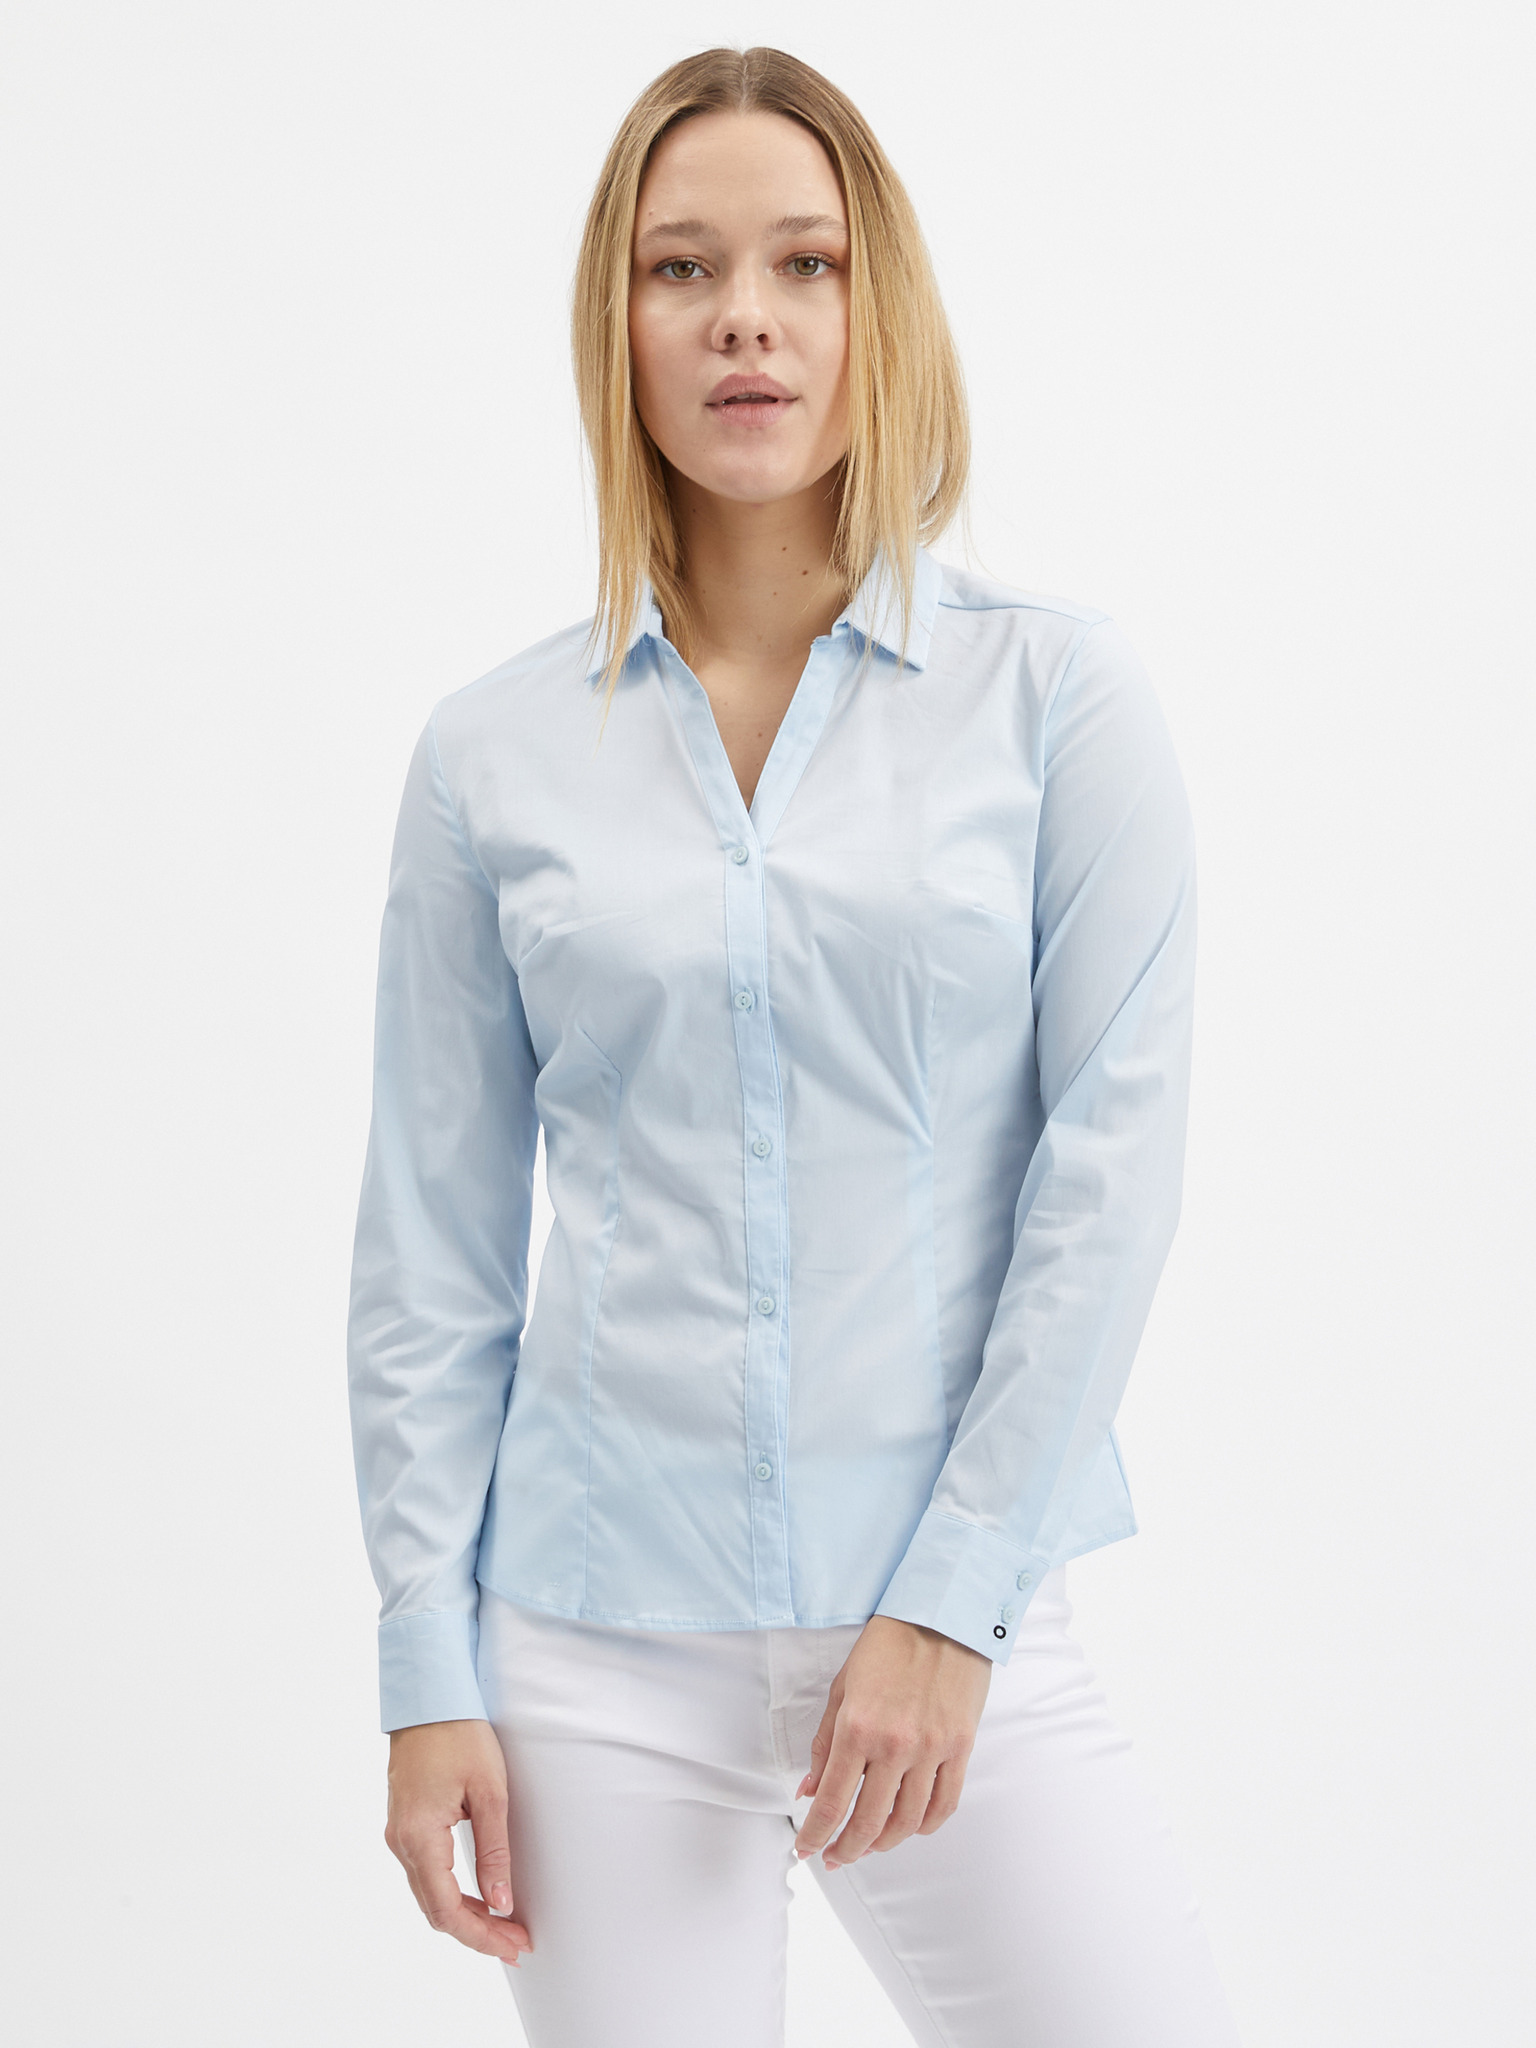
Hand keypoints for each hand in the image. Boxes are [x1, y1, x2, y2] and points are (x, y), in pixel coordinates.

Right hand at [385, 1719, 531, 1964]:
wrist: (429, 1695)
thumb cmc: (460, 1735)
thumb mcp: (489, 1792)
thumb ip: (494, 1851)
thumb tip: (501, 1903)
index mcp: (419, 1837)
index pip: (447, 1910)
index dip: (481, 1936)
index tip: (514, 1946)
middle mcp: (401, 1842)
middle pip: (436, 1910)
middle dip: (477, 1932)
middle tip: (517, 1942)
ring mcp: (399, 1833)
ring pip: (429, 1894)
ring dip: (465, 1915)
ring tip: (505, 1925)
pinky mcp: (404, 1823)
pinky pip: (426, 1873)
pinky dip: (452, 1892)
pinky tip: (479, 1895)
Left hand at [794, 1616, 990, 1869]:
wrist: (941, 1615)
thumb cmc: (887, 1646)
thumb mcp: (842, 1689)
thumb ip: (825, 1744)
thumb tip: (809, 1789)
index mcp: (858, 1728)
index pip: (831, 1801)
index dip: (815, 1834)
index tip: (806, 1849)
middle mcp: (894, 1745)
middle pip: (868, 1821)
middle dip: (846, 1848)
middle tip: (834, 1857)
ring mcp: (932, 1749)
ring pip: (907, 1821)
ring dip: (883, 1843)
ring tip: (868, 1847)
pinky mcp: (960, 1748)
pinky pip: (944, 1804)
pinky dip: (924, 1826)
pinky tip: (908, 1828)